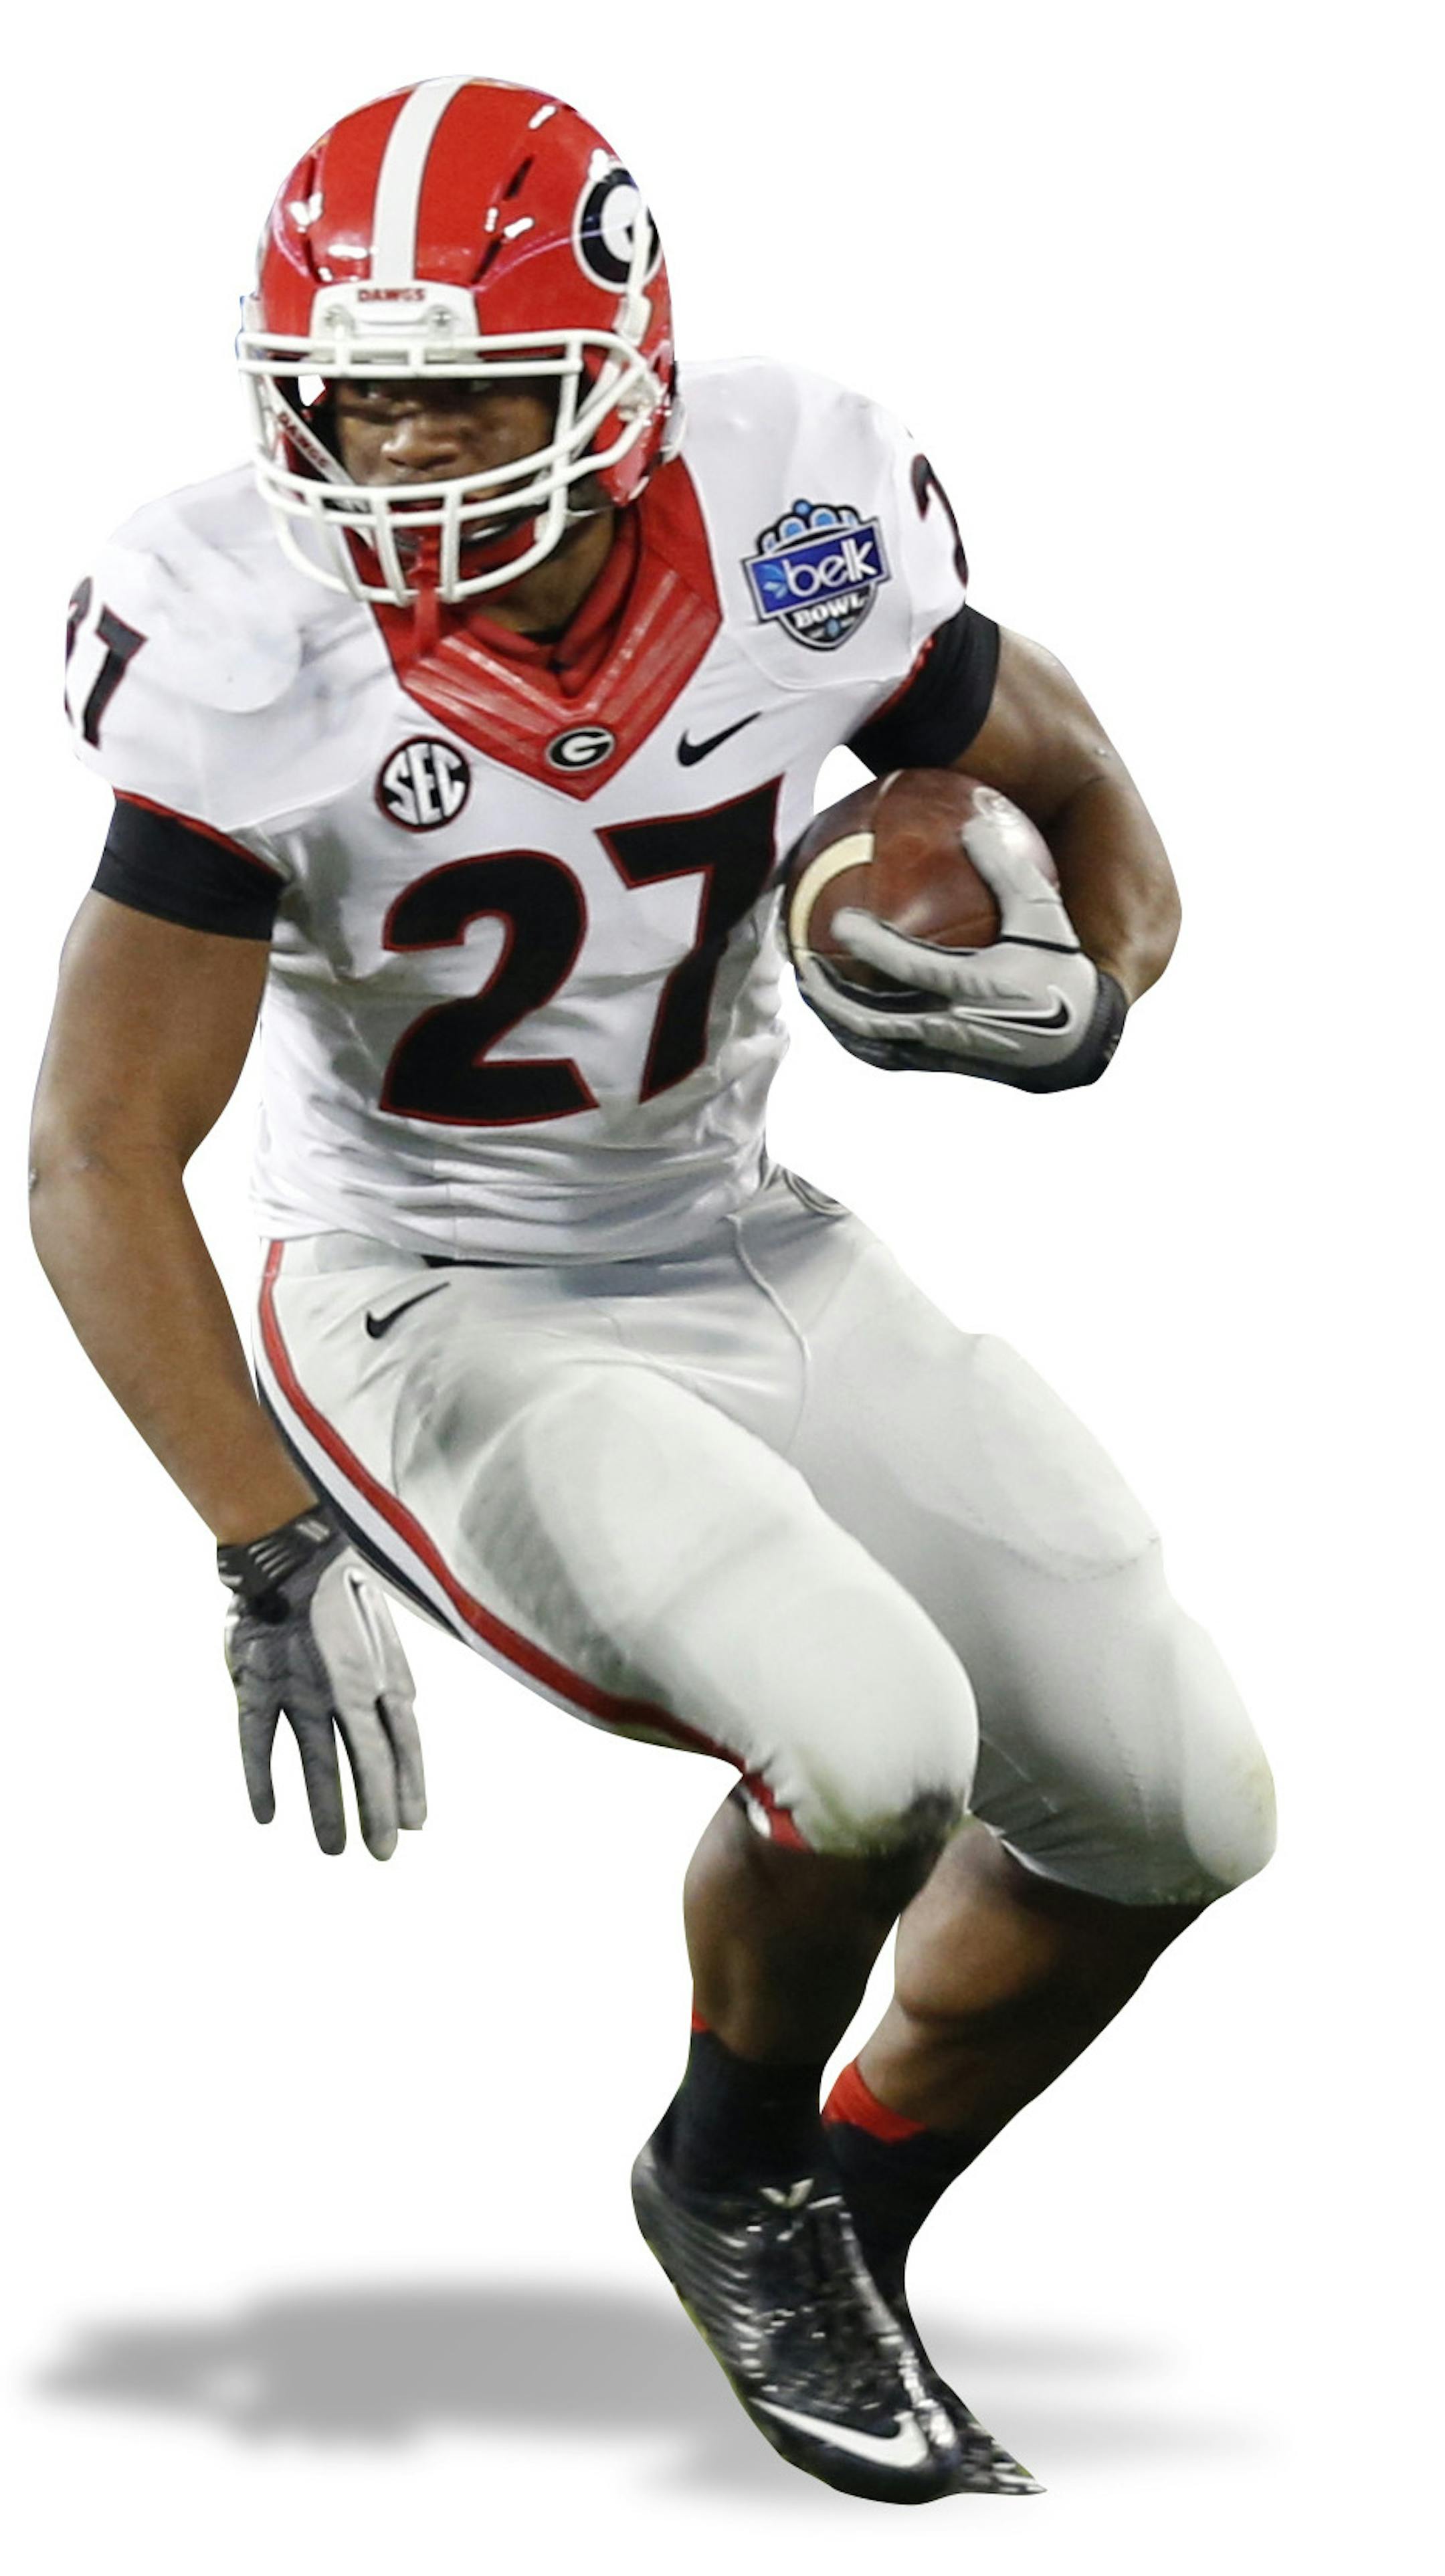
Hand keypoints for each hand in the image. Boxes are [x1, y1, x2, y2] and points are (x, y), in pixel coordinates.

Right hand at [218, 1508, 425, 1858]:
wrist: (289, 1552)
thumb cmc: (340, 1591)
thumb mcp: (381, 1633)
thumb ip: (390, 1677)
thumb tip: (403, 1714)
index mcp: (383, 1672)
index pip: (403, 1743)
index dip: (409, 1785)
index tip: (414, 1825)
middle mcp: (347, 1687)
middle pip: (367, 1762)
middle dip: (376, 1811)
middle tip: (381, 1854)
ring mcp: (301, 1690)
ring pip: (318, 1762)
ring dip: (326, 1809)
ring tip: (332, 1849)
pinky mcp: (257, 1687)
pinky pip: (259, 1743)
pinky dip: (261, 1780)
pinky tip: (267, 1815)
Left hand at [794, 787, 1126, 1091]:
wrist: (1080, 1041)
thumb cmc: (1061, 968)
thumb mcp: (1041, 913)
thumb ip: (1006, 868)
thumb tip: (970, 821)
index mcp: (974, 986)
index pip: (908, 968)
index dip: (869, 945)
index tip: (837, 919)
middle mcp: (952, 1025)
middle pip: (871, 1019)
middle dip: (831, 994)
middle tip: (803, 961)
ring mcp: (943, 1052)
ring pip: (873, 1043)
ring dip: (836, 1019)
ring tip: (811, 989)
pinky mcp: (941, 1065)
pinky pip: (887, 1054)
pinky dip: (857, 1036)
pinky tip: (840, 1014)